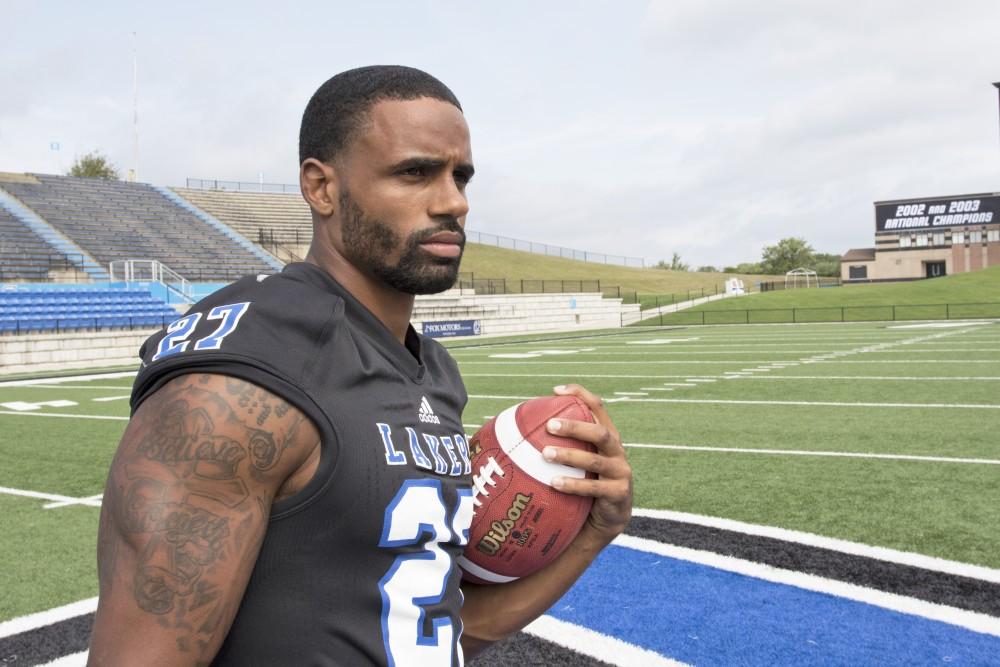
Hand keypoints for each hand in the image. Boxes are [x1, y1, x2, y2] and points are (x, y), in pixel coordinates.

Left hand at [543, 384, 632, 541]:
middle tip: (550, 425)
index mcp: (607, 437)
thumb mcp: (575, 462)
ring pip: (595, 459)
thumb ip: (559, 444)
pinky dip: (574, 484)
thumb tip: (513, 431)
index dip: (580, 395)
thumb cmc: (582, 484)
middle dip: (575, 426)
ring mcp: (621, 472)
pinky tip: (554, 483)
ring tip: (545, 454)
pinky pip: (594, 488)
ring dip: (570, 455)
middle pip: (600, 431)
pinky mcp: (619, 494)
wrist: (604, 521)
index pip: (598, 408)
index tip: (556, 391)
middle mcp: (617, 451)